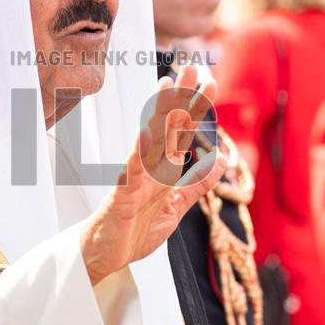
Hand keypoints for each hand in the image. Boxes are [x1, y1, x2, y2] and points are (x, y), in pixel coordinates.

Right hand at [81, 66, 225, 284]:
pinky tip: (146, 136)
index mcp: (162, 170)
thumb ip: (197, 184)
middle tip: (193, 67)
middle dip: (181, 98)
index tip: (211, 82)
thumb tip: (222, 159)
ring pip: (149, 142)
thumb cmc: (133, 230)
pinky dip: (139, 156)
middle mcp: (149, 168)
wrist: (102, 257)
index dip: (197, 108)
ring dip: (160, 115)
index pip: (182, 133)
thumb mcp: (175, 208)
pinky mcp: (122, 198)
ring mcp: (134, 180)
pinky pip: (131, 174)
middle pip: (167, 127)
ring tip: (168, 88)